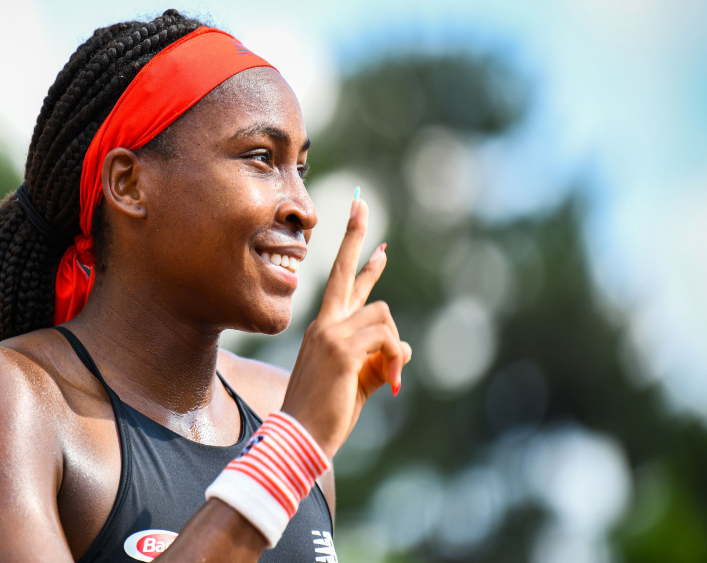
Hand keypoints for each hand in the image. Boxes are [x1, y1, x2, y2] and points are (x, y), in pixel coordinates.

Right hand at [280, 194, 411, 457]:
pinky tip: (390, 382)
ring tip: (389, 379)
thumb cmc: (325, 412)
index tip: (369, 233)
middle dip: (355, 237)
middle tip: (360, 203)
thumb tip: (405, 350)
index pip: (340, 284)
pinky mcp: (341, 348)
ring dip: (394, 347)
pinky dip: (395, 359)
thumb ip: (379, 361)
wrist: (301, 435)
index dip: (356, 257)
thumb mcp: (357, 381)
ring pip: (383, 315)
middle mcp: (324, 324)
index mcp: (323, 329)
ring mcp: (330, 333)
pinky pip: (387, 338)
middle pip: (344, 273)